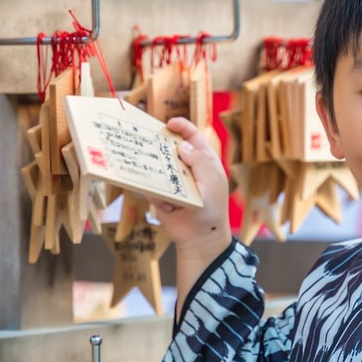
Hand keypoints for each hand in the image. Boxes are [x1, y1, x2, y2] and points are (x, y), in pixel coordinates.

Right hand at [153, 117, 230, 261]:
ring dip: (158, 174)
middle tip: (149, 143)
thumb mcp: (212, 182)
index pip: (192, 136)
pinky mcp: (160, 195)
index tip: (169, 123)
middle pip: (169, 148)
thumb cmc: (212, 209)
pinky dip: (159, 198)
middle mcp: (186, 167)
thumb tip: (182, 146)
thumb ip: (199, 162)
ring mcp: (172, 180)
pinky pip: (151, 189)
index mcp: (203, 160)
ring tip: (166, 187)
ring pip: (157, 166)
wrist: (200, 238)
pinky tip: (170, 208)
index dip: (181, 126)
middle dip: (160, 146)